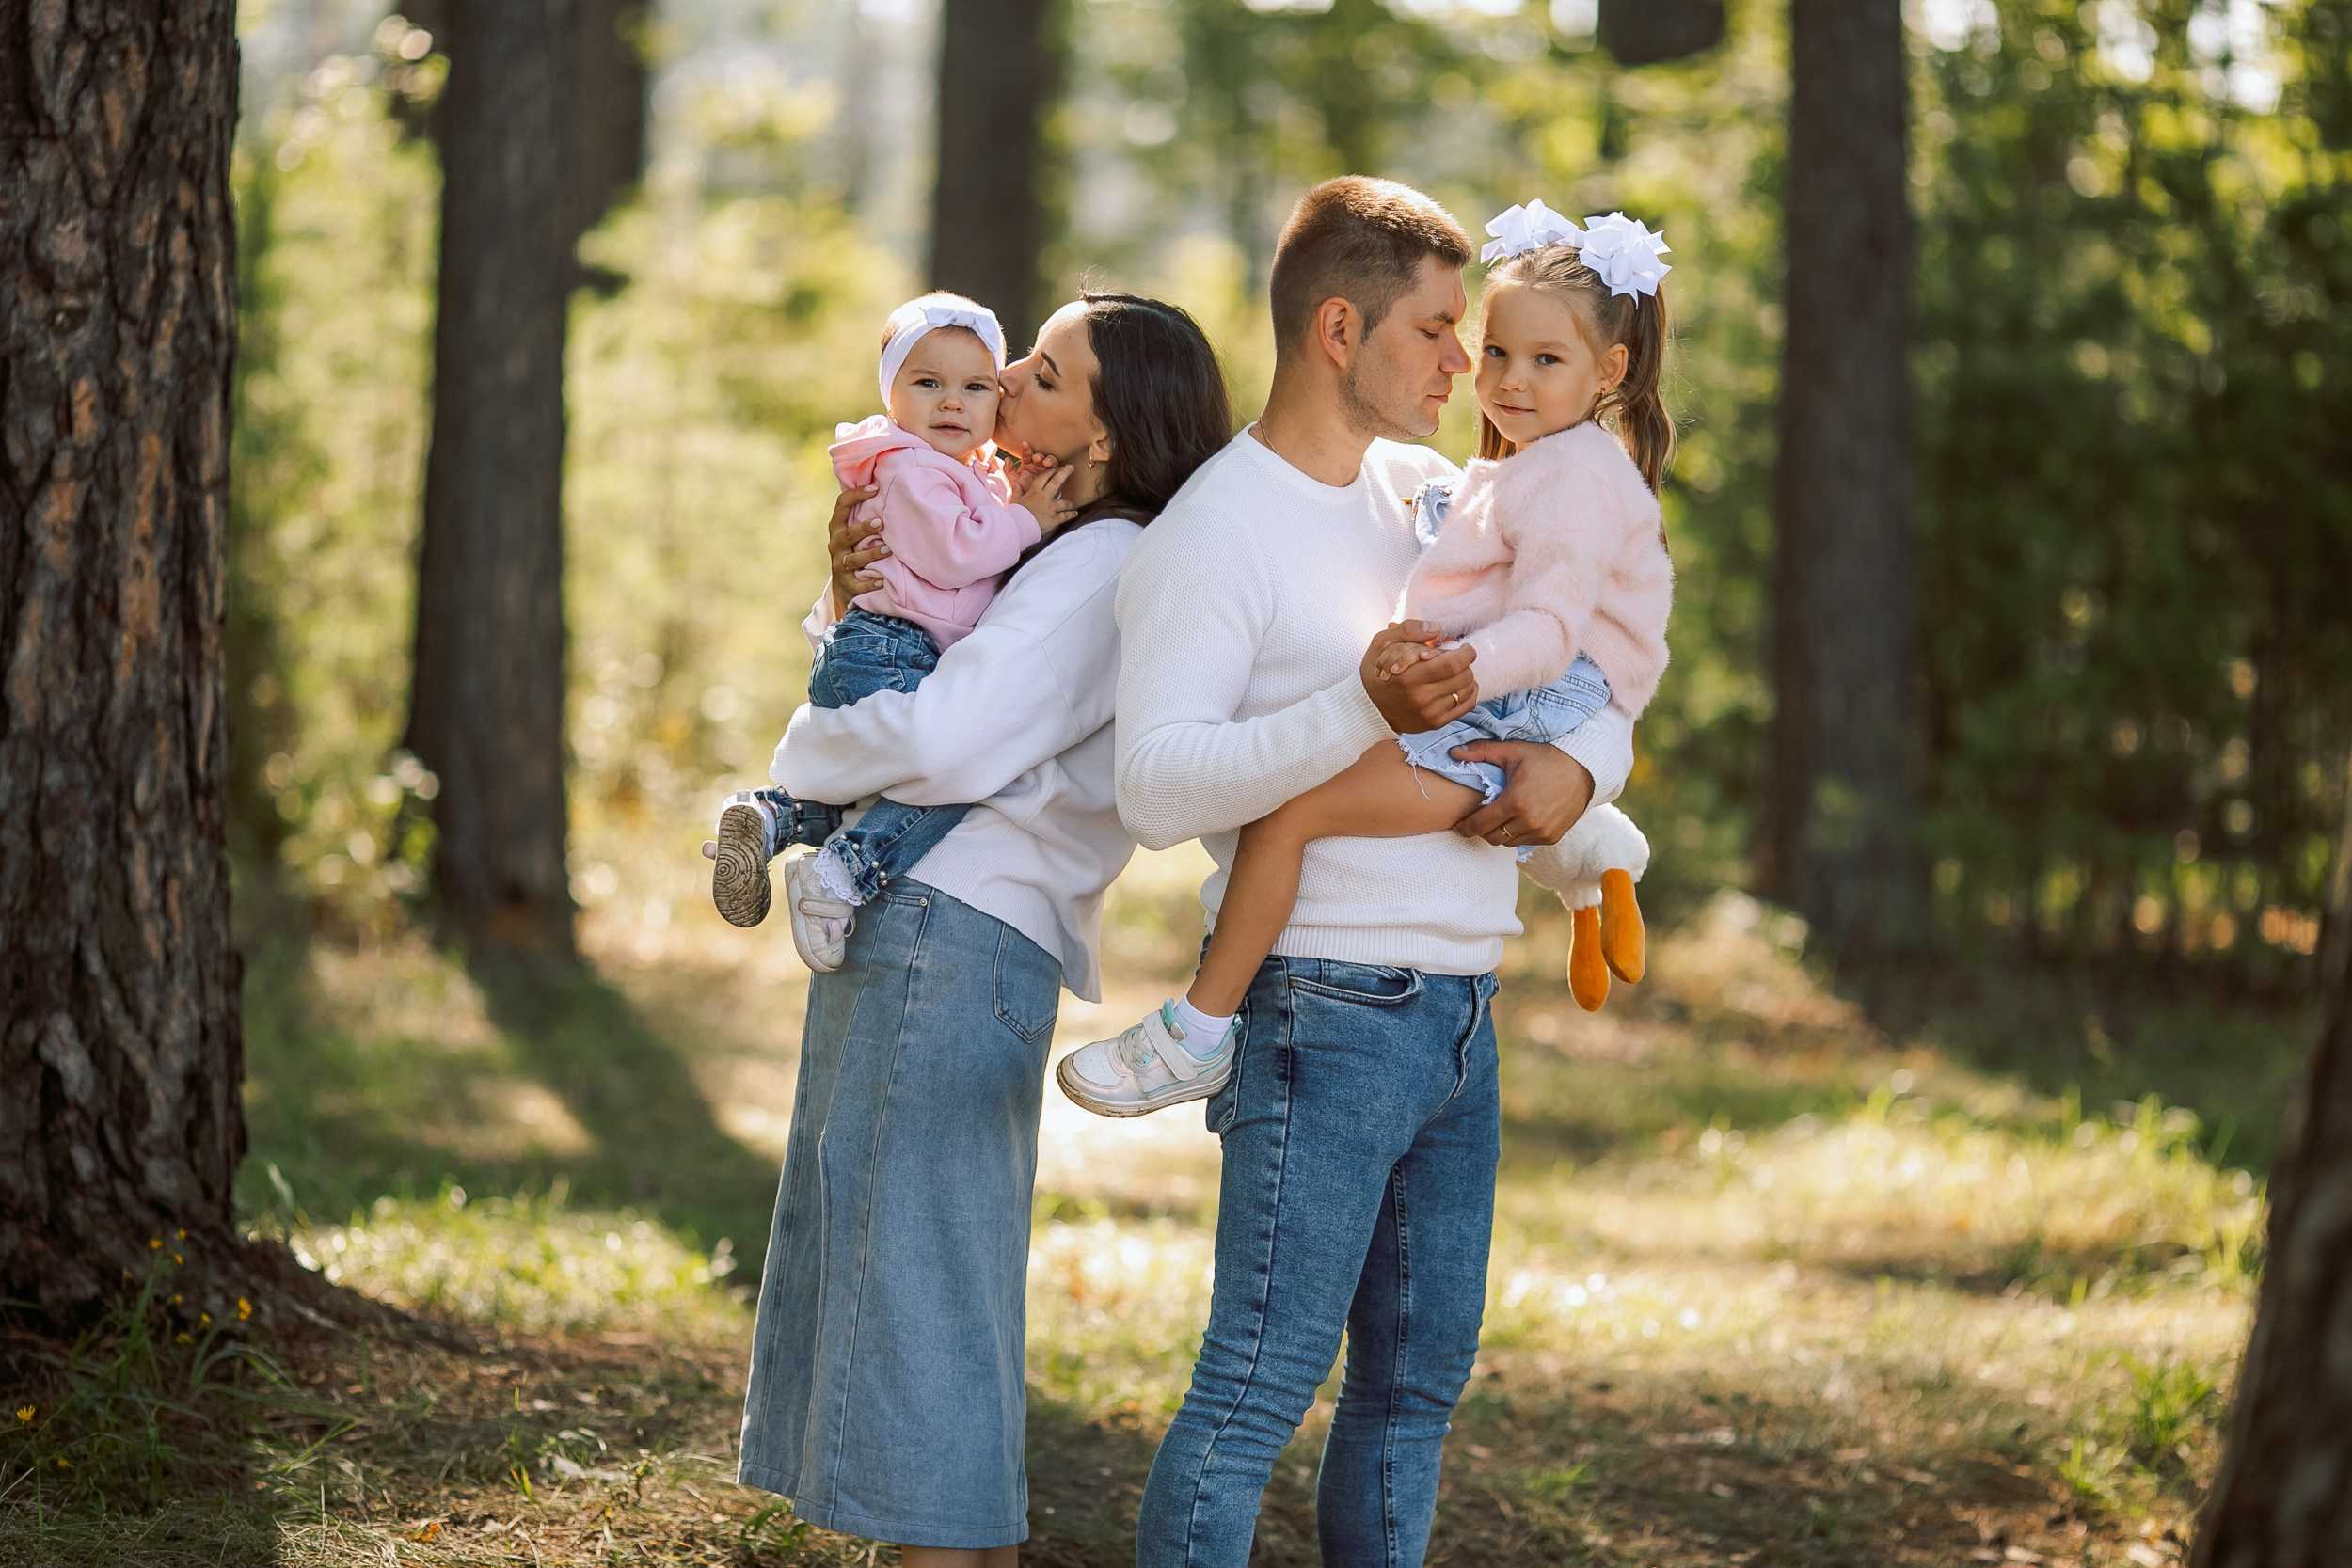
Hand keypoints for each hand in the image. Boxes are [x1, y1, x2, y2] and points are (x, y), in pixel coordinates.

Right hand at [827, 483, 884, 608]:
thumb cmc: (856, 549)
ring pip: (854, 560)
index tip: (875, 488)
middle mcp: (836, 545)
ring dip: (871, 554)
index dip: (856, 495)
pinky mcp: (847, 585)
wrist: (844, 588)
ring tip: (888, 549)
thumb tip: (886, 483)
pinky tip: (882, 580)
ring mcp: (840, 566)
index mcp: (838, 527)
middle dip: (863, 528)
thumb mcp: (855, 531)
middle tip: (880, 522)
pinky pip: (858, 585)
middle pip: (847, 535)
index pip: (842, 505)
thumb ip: (864, 512)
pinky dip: (870, 583)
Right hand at [1013, 459, 1077, 532]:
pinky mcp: (1054, 519)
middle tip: (1071, 468)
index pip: (1043, 477)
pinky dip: (1071, 514)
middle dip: (1064, 474)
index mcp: (1034, 492)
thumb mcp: (1015, 501)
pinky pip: (1066, 515)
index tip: (1055, 468)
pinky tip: (1075, 513)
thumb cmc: (1015, 514)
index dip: (1050, 472)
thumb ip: (1016, 491)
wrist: (1017, 527)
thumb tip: (1015, 482)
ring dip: (1069, 503)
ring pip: (1064, 502)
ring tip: (1072, 503)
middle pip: (1056, 482)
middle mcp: (1044, 498)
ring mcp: (1051, 508)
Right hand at [1360, 620, 1477, 733]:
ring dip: (1465, 677)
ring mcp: (1431, 714)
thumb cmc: (1377, 673)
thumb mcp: (1382, 643)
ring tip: (1450, 673)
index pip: (1453, 664)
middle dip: (1463, 663)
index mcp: (1410, 678)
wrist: (1369, 709)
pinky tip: (1456, 685)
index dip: (1466, 653)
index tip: (1464, 647)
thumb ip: (1408, 629)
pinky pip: (1468, 705)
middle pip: (1465, 676)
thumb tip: (1437, 628)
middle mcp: (1422, 699)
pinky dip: (1468, 692)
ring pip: (1469, 689)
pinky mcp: (1437, 723)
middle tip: (1449, 660)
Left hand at [1450, 742, 1593, 848]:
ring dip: (1499, 833)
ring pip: (1508, 843)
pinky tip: (1517, 820)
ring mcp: (1542, 832)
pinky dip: (1517, 835)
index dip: (1465, 827)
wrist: (1583, 769)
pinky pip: (1525, 843)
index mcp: (1515, 802)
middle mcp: (1529, 821)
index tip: (1458, 825)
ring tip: (1498, 818)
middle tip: (1478, 819)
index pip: (1479, 825)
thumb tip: (1453, 753)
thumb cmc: (1545, 758)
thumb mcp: (1513, 751)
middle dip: (1481, 830)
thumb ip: (1481, 751)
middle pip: (1491, 838)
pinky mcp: (1552, 837)